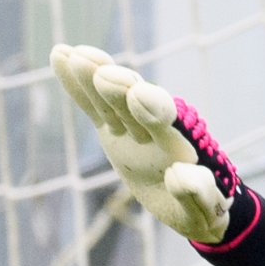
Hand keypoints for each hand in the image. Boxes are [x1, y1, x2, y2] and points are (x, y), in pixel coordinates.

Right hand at [49, 43, 250, 243]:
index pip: (166, 120)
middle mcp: (154, 128)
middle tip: (103, 74)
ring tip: (74, 55)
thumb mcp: (204, 210)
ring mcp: (130, 126)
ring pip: (109, 100)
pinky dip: (77, 85)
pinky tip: (60, 55)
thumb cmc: (202, 208)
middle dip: (119, 88)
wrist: (193, 201)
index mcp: (179, 144)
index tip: (138, 95)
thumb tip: (178, 174)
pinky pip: (92, 106)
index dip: (152, 108)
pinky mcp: (112, 129)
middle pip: (133, 103)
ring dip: (92, 79)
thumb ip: (197, 193)